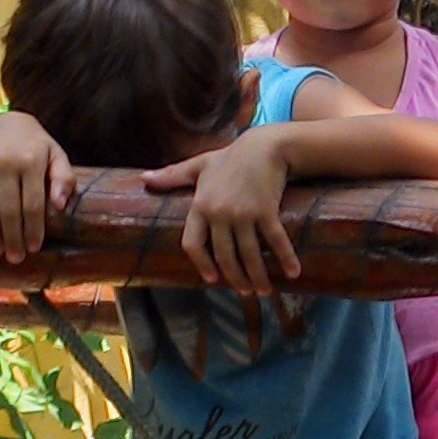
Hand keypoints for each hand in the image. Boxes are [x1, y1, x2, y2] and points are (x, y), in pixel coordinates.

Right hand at [0, 111, 74, 263]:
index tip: (33, 248)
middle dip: (12, 237)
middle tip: (14, 257)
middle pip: (7, 209)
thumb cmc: (34, 145)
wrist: (4, 120)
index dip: (32, 229)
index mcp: (31, 160)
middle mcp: (5, 160)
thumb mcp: (56, 155)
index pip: (32, 204)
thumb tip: (59, 205)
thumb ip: (64, 178)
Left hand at [146, 132, 298, 293]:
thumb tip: (144, 177)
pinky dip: (286, 258)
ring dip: (258, 276)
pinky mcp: (266, 211)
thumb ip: (172, 175)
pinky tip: (293, 273)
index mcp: (200, 206)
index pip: (193, 244)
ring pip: (249, 254)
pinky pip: (275, 240)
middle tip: (245, 292)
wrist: (264, 145)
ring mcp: (243, 214)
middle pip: (224, 256)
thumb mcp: (198, 165)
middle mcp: (219, 213)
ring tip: (264, 291)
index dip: (202, 264)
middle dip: (235, 278)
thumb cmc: (230, 157)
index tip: (212, 279)